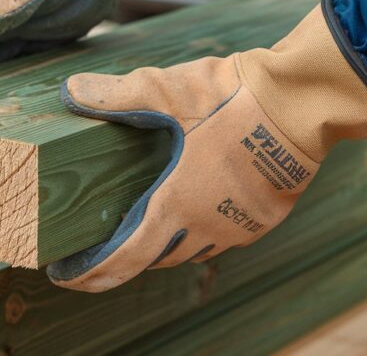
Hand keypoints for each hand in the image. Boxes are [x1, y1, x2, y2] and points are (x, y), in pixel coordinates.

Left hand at [46, 0, 366, 291]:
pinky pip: (226, 236)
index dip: (93, 275)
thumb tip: (71, 91)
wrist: (299, 102)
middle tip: (108, 240)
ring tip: (151, 226)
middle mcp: (207, 225)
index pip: (126, 260)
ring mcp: (240, 225)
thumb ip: (115, 95)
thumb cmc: (230, 97)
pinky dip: (204, 230)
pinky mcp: (266, 216)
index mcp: (177, 204)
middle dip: (131, 252)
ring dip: (169, 243)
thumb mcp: (163, 89)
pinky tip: (199, 208)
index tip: (67, 277)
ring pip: (194, 250)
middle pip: (158, 256)